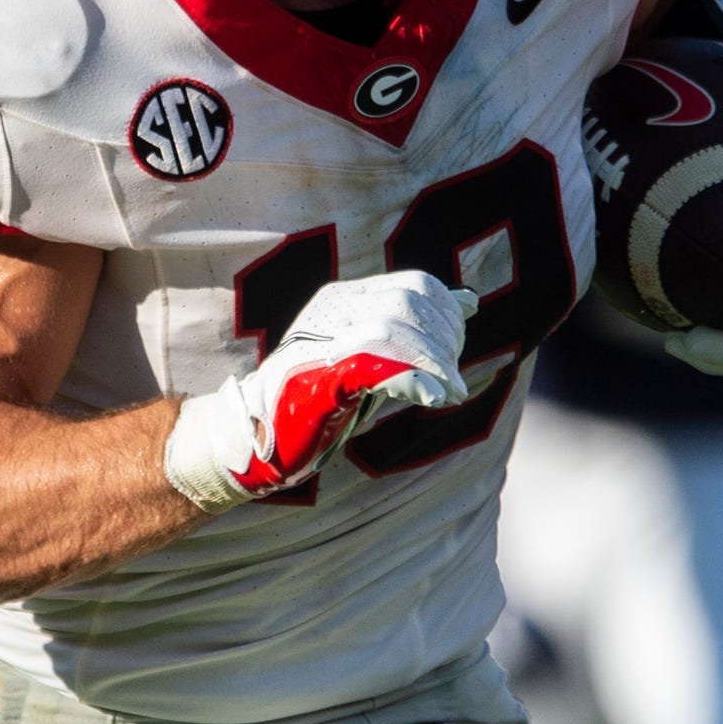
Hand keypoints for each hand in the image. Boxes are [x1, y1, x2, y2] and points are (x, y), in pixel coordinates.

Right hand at [164, 270, 475, 511]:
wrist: (254, 438)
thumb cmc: (317, 400)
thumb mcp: (373, 358)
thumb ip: (416, 330)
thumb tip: (469, 300)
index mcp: (345, 300)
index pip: (415, 286)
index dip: (447, 315)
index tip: (456, 350)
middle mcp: (333, 312)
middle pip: (409, 305)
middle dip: (444, 340)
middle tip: (452, 378)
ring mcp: (323, 341)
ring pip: (395, 331)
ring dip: (434, 365)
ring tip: (450, 393)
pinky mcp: (320, 377)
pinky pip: (375, 367)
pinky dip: (413, 381)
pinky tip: (433, 399)